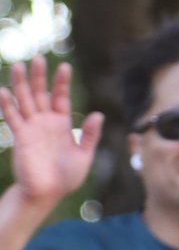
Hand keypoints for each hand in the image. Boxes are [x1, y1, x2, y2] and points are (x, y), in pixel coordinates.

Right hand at [2, 56, 102, 213]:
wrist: (47, 193)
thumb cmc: (67, 176)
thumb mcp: (84, 155)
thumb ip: (90, 135)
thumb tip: (99, 114)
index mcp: (62, 123)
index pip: (60, 97)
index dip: (61, 82)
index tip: (65, 66)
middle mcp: (45, 121)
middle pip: (40, 93)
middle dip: (38, 76)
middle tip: (37, 57)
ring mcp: (31, 127)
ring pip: (25, 100)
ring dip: (20, 83)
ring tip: (18, 65)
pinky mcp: (20, 137)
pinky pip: (13, 118)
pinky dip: (7, 105)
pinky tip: (3, 91)